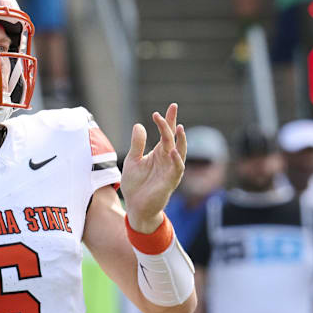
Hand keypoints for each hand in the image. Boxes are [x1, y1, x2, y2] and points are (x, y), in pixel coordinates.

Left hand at [120, 103, 186, 232]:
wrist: (135, 207)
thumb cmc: (136, 184)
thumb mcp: (133, 160)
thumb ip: (137, 144)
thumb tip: (139, 125)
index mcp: (159, 153)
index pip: (166, 133)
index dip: (168, 120)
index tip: (172, 106)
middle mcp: (167, 159)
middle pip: (173, 139)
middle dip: (172, 124)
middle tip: (171, 110)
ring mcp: (170, 170)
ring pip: (179, 152)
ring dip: (179, 140)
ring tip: (178, 127)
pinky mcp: (170, 182)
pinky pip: (176, 169)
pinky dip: (176, 159)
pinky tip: (172, 150)